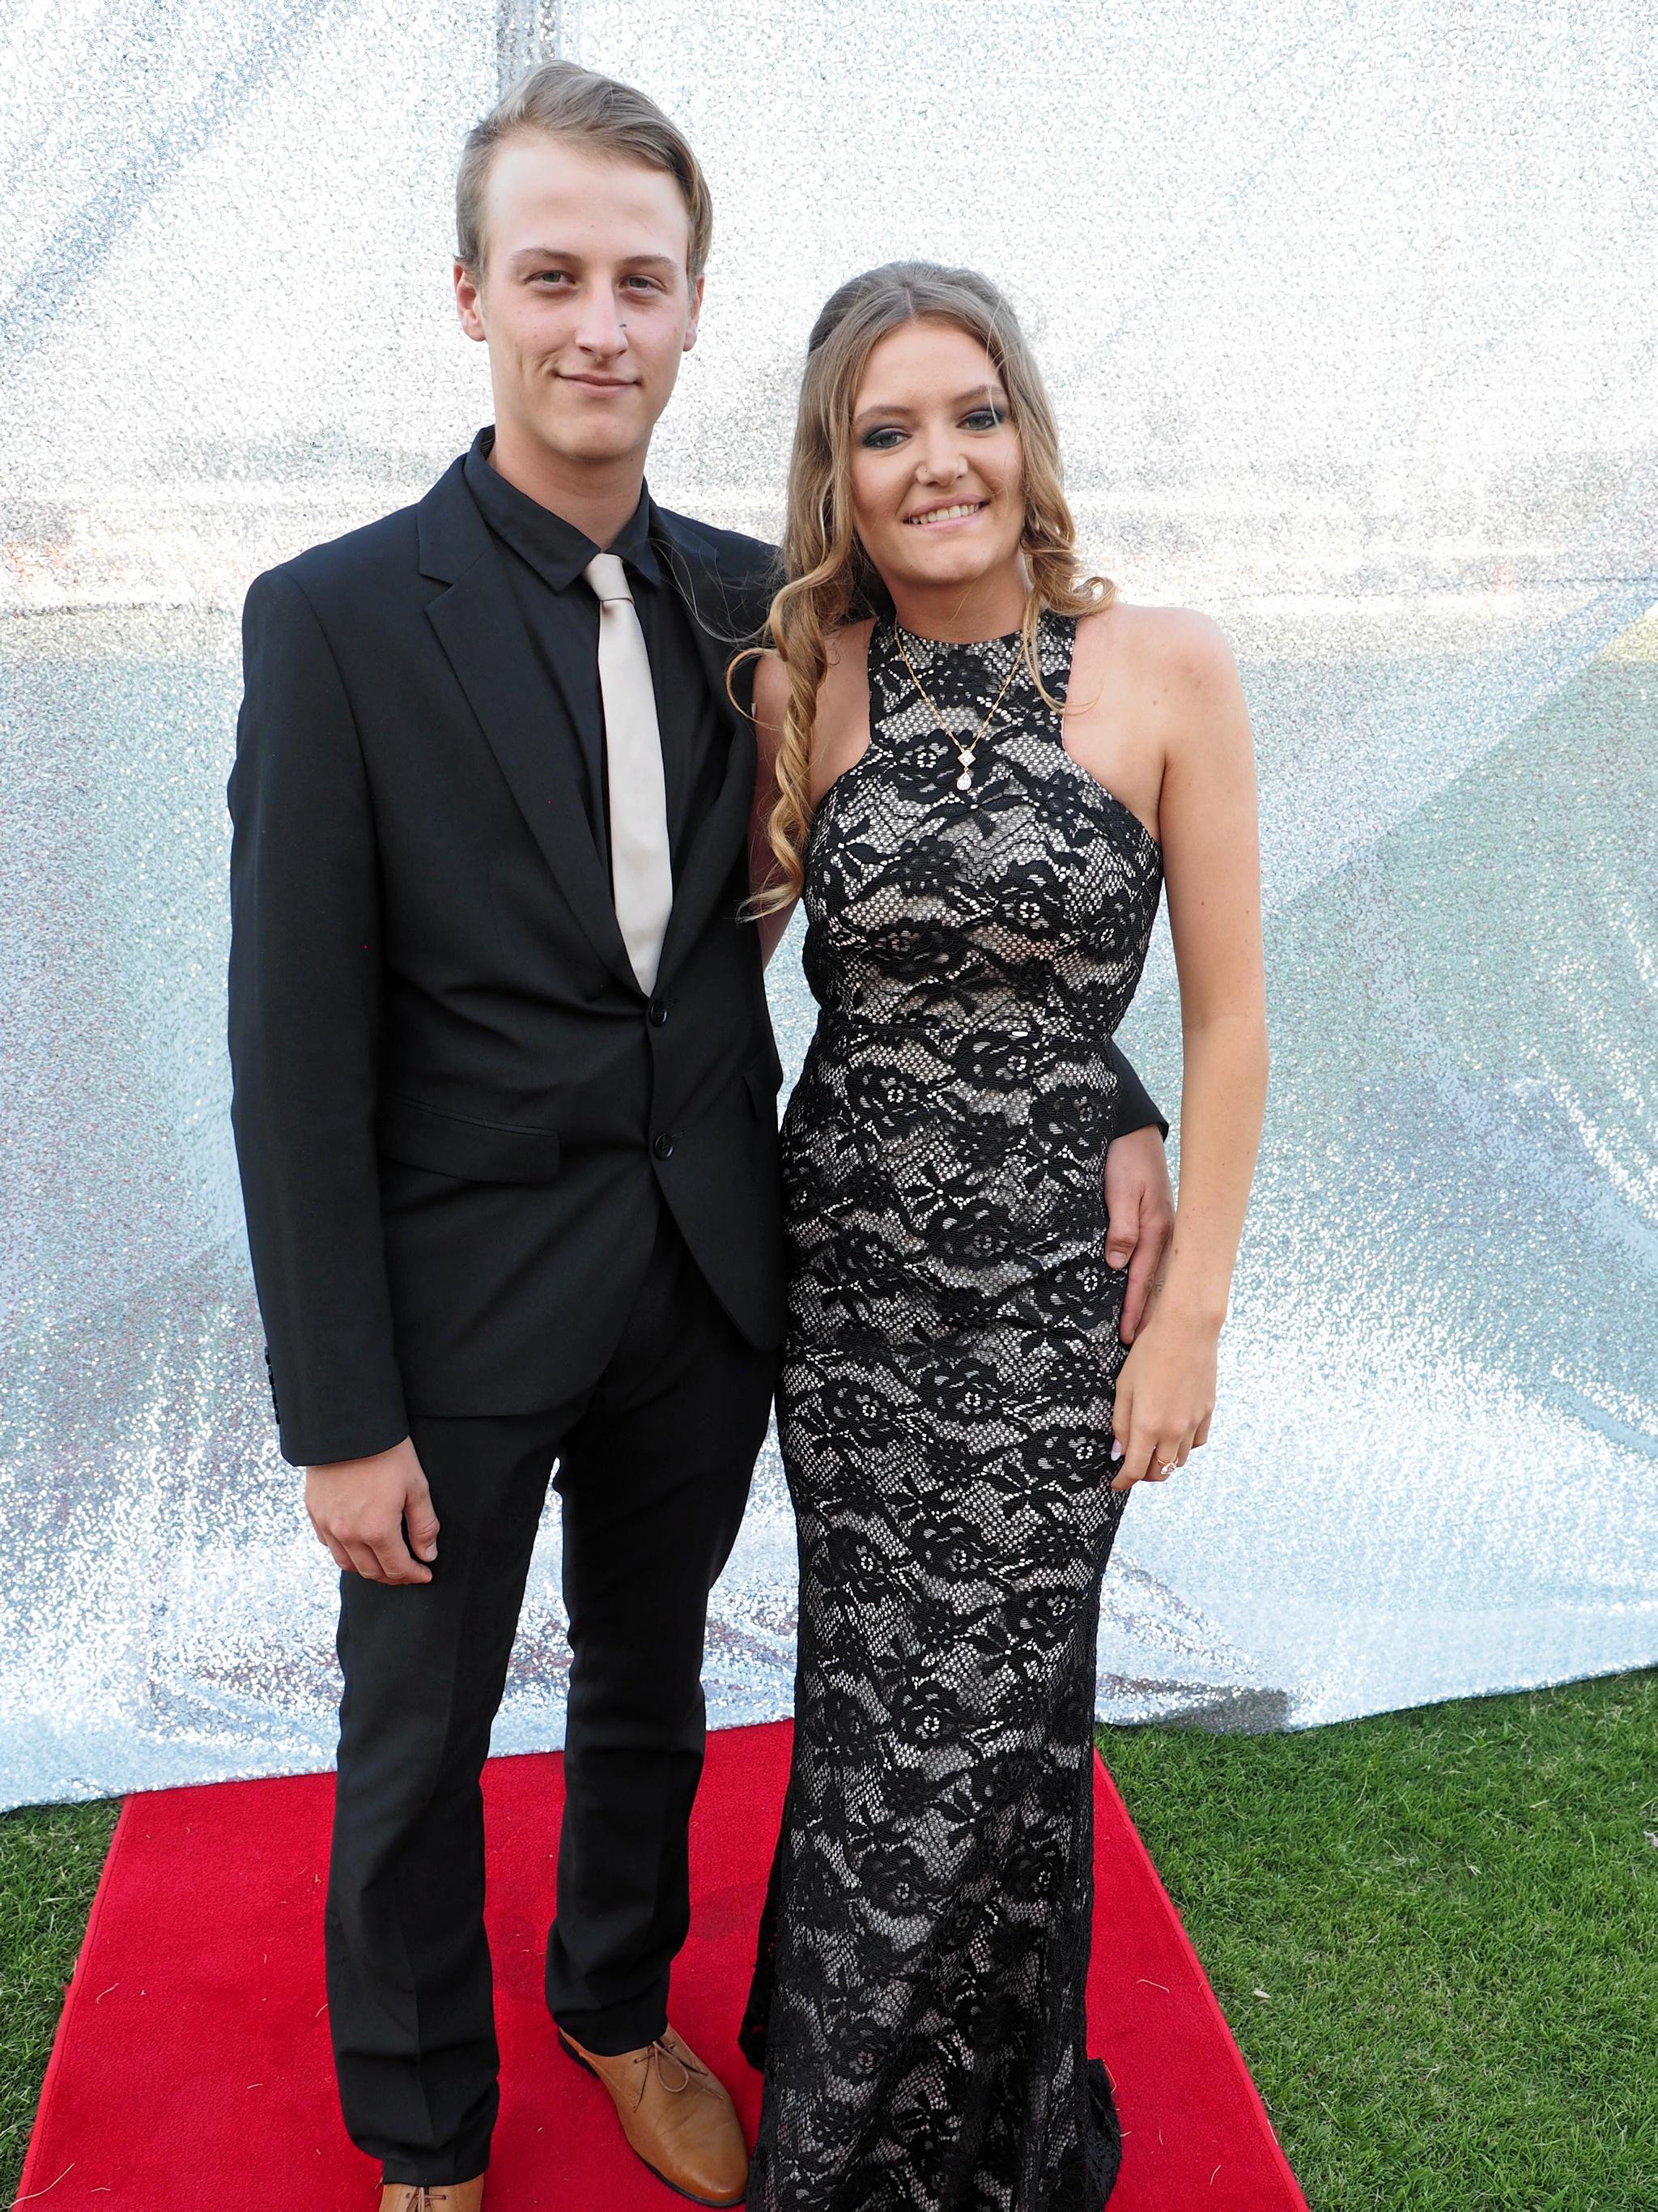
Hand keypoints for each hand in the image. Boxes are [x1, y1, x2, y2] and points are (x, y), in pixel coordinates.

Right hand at [305, 1436, 439, 1584]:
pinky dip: (344, 1551)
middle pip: (370, 1572)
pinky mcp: (314, 1513)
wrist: (347, 1427)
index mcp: (377, 1530)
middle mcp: (348, 1534)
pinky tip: (357, 1543)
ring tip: (383, 1560)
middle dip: (392, 1576)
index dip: (413, 1575)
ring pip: (347, 1564)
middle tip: (407, 1570)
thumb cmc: (386, 1452)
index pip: (397, 1569)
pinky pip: (328, 1544)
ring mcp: (327, 1525)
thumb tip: (428, 1554)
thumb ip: (424, 1525)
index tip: (424, 1574)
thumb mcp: (416, 1487)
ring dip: (367, 1568)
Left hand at [1103, 1124, 1173, 1341]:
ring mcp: (1163, 1230)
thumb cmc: (1125, 1157)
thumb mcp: (1120, 1188)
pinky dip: (1149, 1285)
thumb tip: (1116, 1264)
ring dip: (1150, 1305)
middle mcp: (1164, 1235)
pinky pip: (1153, 1263)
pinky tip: (1145, 1297)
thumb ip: (1120, 1226)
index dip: (1134, 1309)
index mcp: (1156, 1229)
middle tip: (1138, 1350)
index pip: (1142, 1279)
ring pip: (1156, 1277)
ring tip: (1144, 1335)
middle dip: (1147, 1317)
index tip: (1127, 1337)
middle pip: (1155, 1285)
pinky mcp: (1156, 1224)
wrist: (1134, 1130)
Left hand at [1107, 1308, 1216, 1491]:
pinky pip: (1197, 1443)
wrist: (1187, 1329)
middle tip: (1131, 1467)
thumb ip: (1120, 1423)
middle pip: (1159, 1471)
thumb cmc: (1149, 1353)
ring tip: (1152, 1452)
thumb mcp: (1124, 1387)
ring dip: (1164, 1463)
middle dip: (1143, 1475)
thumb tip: (1118, 1451)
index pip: (1135, 1469)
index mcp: (1147, 1425)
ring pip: (1179, 1460)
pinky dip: (1184, 1448)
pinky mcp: (1208, 1412)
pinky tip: (1174, 1436)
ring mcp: (1194, 1423)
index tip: (1116, 1484)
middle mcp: (1173, 1430)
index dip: (1123, 1481)